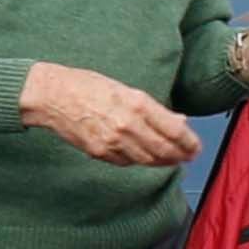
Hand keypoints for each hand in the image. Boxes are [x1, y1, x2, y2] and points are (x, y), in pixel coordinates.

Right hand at [20, 61, 191, 168]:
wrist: (52, 96)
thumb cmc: (89, 86)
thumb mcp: (126, 90)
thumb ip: (154, 109)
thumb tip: (179, 121)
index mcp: (138, 104)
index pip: (174, 131)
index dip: (189, 142)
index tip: (196, 147)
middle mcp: (128, 125)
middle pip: (164, 150)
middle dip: (180, 156)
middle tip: (188, 157)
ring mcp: (113, 142)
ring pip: (147, 160)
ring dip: (162, 162)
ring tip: (171, 160)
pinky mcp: (100, 152)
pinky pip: (127, 162)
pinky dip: (139, 161)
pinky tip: (145, 157)